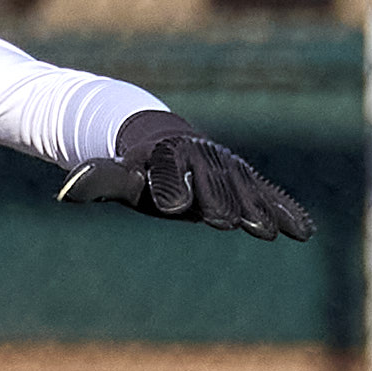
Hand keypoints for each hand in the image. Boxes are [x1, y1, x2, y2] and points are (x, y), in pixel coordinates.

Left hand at [56, 108, 315, 241]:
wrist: (162, 138)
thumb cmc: (136, 166)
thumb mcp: (116, 173)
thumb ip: (98, 180)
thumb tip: (67, 190)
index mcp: (165, 153)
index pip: (168, 171)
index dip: (171, 186)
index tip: (175, 207)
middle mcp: (200, 155)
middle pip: (211, 180)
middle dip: (221, 201)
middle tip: (230, 224)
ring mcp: (226, 165)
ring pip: (243, 187)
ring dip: (257, 208)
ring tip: (269, 232)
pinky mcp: (246, 178)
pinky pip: (266, 193)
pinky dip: (284, 209)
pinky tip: (304, 232)